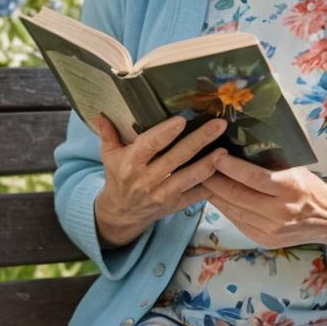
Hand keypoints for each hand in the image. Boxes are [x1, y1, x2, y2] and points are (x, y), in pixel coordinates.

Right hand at [93, 112, 226, 233]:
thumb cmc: (118, 176)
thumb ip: (108, 132)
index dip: (166, 133)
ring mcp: (162, 195)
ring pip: (189, 178)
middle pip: (176, 158)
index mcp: (130, 163)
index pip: (149, 145)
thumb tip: (99, 111)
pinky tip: (227, 173)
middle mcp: (147, 179)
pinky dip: (211, 185)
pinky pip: (196, 195)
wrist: (121, 214)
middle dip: (199, 140)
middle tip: (219, 125)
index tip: (182, 119)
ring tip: (225, 150)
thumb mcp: (109, 155)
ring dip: (209, 164)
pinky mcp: (175, 205)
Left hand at [204, 151, 326, 248]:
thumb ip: (268, 165)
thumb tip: (235, 151)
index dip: (230, 167)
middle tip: (199, 165)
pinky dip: (225, 207)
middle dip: (214, 180)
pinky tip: (216, 196)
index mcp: (290, 188)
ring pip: (232, 210)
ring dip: (214, 194)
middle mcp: (280, 212)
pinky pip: (237, 221)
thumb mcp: (294, 170)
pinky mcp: (264, 240)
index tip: (215, 155)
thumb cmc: (309, 187)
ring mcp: (271, 230)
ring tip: (202, 179)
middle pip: (237, 195)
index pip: (253, 177)